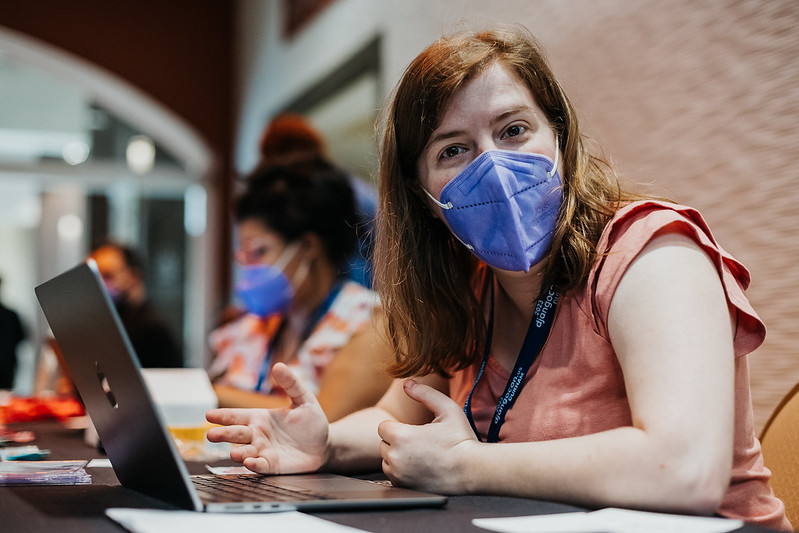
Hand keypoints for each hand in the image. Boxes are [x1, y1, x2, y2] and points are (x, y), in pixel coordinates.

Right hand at [206, 362, 328, 473]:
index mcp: (260, 417)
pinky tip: (250, 462)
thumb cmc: (310, 421)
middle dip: (223, 434)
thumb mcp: (303, 399)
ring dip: (237, 453)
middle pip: (236, 434)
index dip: (223, 416)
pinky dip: (254, 465)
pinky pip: (260, 466)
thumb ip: (291, 383)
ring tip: (233, 453)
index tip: (209, 415)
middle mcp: (257, 435)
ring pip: (245, 452)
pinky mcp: (272, 466)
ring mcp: (263, 451)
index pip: (237, 416)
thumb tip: (279, 366)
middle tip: (211, 435)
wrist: (324, 445)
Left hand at [377, 379, 478, 493]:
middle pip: (383, 444)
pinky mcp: (404, 487)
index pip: (383, 427)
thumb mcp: (447, 408)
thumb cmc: (461, 439)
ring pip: (386, 461)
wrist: (473, 470)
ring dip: (397, 457)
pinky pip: (393, 476)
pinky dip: (402, 472)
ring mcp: (399, 474)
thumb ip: (425, 393)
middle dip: (396, 441)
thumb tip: (407, 383)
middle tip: (418, 442)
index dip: (397, 426)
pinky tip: (420, 467)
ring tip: (419, 455)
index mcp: (401, 436)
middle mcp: (395, 457)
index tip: (412, 430)